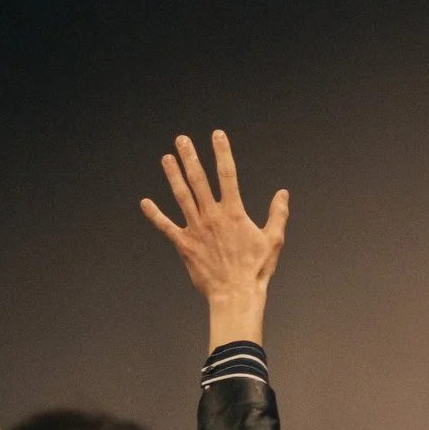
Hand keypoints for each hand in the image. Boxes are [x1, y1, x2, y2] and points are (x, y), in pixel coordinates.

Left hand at [141, 130, 288, 346]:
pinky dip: (154, 214)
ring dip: (172, 176)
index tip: (217, 135)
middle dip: (190, 157)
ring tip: (166, 158)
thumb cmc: (256, 269)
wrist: (235, 294)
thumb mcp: (274, 239)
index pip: (227, 174)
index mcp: (234, 212)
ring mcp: (196, 229)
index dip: (222, 152)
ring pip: (181, 197)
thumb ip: (278, 214)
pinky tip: (145, 202)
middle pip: (199, 180)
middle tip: (182, 140)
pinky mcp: (184, 245)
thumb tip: (282, 193)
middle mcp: (212, 216)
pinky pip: (166, 226)